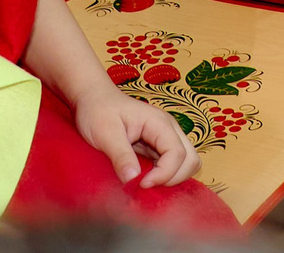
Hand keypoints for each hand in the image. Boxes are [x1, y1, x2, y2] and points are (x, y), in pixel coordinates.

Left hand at [72, 80, 201, 188]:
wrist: (93, 99)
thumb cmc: (98, 110)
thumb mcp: (105, 133)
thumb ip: (121, 156)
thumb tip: (133, 180)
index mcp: (159, 123)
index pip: (178, 154)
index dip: (164, 174)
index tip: (141, 184)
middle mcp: (169, 130)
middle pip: (190, 160)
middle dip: (173, 178)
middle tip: (146, 185)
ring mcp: (165, 138)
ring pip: (185, 164)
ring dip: (170, 178)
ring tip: (145, 183)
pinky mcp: (157, 147)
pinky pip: (171, 165)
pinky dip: (163, 176)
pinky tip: (144, 179)